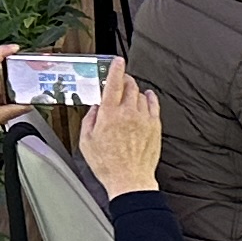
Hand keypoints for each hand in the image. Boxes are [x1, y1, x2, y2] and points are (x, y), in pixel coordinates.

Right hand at [78, 68, 162, 195]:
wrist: (129, 179)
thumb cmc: (108, 164)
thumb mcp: (86, 142)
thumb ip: (90, 120)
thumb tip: (95, 108)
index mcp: (109, 114)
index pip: (114, 83)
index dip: (116, 68)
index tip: (118, 61)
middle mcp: (128, 113)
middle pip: (130, 86)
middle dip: (125, 80)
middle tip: (121, 82)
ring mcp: (144, 119)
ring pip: (140, 95)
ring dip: (134, 92)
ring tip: (129, 97)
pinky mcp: (155, 126)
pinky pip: (154, 104)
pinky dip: (149, 98)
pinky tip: (146, 98)